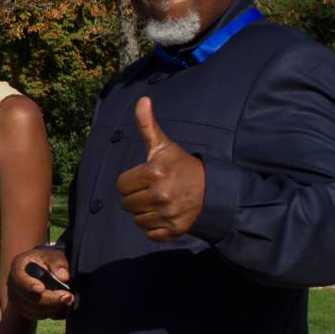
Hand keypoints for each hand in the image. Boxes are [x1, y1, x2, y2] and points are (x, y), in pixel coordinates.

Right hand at [8, 247, 72, 318]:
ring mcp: (16, 298)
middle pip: (28, 298)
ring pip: (34, 310)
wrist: (43, 270)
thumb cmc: (48, 261)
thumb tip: (63, 276)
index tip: (41, 288)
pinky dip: (51, 312)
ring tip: (68, 299)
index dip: (29, 285)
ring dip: (53, 307)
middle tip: (68, 296)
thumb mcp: (54, 255)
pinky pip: (37, 316)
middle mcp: (13, 284)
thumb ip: (59, 262)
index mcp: (18, 266)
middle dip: (50, 299)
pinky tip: (60, 304)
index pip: (19, 278)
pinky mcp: (23, 309)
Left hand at [115, 97, 205, 241]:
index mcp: (154, 172)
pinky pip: (150, 233)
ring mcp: (168, 214)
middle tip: (155, 189)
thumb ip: (148, 125)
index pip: (121, 186)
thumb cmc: (182, 166)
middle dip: (137, 196)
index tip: (146, 177)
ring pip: (136, 220)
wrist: (213, 189)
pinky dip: (156, 227)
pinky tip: (167, 215)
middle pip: (126, 204)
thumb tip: (142, 100)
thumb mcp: (164, 146)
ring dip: (145, 212)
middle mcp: (160, 195)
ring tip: (161, 201)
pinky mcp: (174, 231)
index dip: (131, 181)